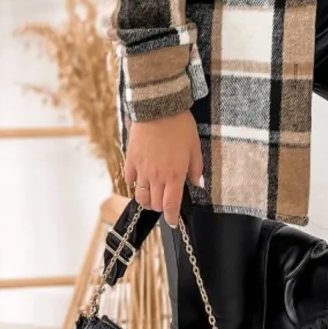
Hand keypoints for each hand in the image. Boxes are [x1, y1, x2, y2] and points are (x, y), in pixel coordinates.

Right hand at [124, 109, 203, 227]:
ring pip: (140, 197)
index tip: (172, 221)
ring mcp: (142, 169)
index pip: (171, 206)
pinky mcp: (130, 160)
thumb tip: (198, 184)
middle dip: (161, 206)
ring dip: (147, 199)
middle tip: (166, 200)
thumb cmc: (180, 125)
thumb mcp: (195, 146)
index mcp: (175, 175)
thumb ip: (196, 168)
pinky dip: (135, 184)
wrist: (159, 108)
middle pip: (155, 204)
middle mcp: (157, 176)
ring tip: (153, 193)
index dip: (171, 217)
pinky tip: (141, 179)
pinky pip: (129, 180)